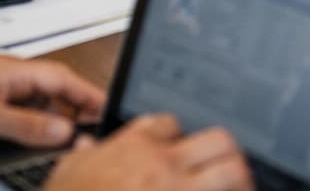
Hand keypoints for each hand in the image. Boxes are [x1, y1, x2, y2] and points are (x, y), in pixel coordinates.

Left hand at [0, 56, 104, 152]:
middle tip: (94, 134)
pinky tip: (34, 146)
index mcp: (12, 70)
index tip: (109, 110)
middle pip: (54, 92)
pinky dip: (33, 130)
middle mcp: (7, 78)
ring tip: (68, 144)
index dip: (89, 94)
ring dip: (53, 123)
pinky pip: (21, 117)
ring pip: (38, 106)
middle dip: (76, 111)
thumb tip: (64, 130)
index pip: (63, 78)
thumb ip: (27, 125)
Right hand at [45, 114, 251, 190]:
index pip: (170, 123)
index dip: (177, 135)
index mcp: (136, 148)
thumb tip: (88, 144)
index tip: (180, 148)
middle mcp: (164, 167)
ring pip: (232, 172)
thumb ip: (84, 154)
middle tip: (230, 165)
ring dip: (239, 179)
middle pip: (218, 140)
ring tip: (241, 186)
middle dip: (228, 152)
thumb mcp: (68, 171)